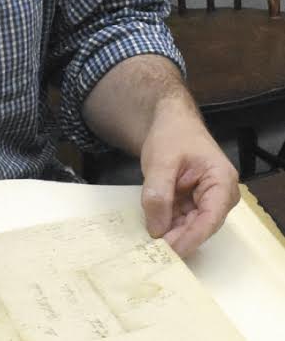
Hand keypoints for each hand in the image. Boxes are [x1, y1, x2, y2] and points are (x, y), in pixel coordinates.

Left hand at [139, 99, 238, 257]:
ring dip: (172, 233)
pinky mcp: (193, 201)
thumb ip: (158, 194)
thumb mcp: (161, 161)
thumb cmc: (171, 135)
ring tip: (151, 246)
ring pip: (190, 224)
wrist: (169, 121)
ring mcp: (207, 199)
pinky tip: (153, 232)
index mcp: (221, 181)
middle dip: (179, 238)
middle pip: (201, 225)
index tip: (172, 250)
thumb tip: (157, 229)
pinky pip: (182, 218)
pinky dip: (168, 224)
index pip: (211, 217)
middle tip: (155, 253)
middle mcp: (220, 194)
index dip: (192, 237)